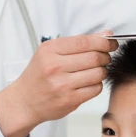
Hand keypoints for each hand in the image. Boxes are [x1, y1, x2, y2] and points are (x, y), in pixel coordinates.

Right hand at [0, 32, 117, 136]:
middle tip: (104, 58)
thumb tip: (107, 34)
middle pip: (94, 57)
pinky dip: (97, 85)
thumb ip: (78, 43)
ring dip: (102, 71)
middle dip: (105, 57)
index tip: (111, 43)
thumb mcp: (50, 53)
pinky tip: (88, 83)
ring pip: (98, 73)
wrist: (24, 101)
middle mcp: (55, 66)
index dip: (103, 42)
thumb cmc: (38, 75)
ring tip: (95, 71)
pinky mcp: (70, 100)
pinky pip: (95, 89)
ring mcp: (62, 84)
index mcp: (50, 50)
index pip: (85, 41)